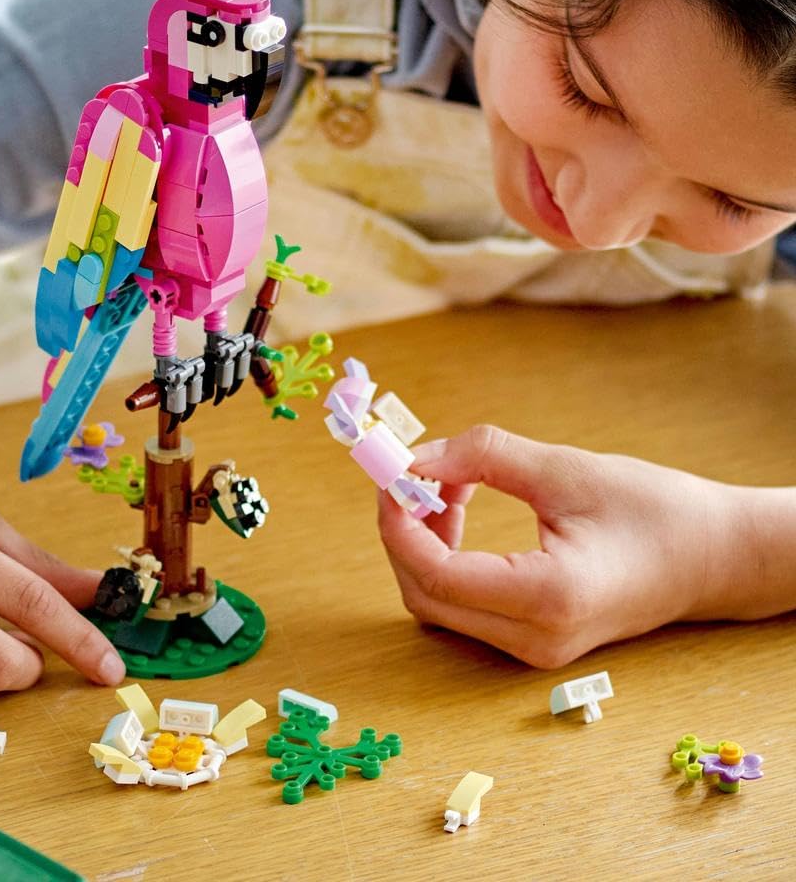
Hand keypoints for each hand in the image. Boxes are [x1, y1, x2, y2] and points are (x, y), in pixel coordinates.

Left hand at [378, 424, 757, 667]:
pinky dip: (444, 559)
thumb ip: (485, 457)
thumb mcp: (566, 469)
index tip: (390, 474)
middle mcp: (533, 639)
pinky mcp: (531, 640)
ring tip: (446, 486)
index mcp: (547, 599)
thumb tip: (417, 456)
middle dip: (402, 531)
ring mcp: (532, 648)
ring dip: (421, 544)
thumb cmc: (655, 511)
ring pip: (437, 604)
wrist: (713, 558)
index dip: (397, 523)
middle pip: (424, 595)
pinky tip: (457, 513)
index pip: (435, 573)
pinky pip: (462, 606)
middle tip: (412, 474)